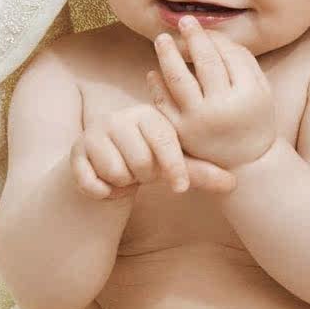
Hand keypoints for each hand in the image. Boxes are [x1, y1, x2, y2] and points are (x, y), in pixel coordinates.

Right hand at [70, 100, 236, 199]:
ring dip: (121, 183)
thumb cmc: (146, 162)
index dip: (174, 168)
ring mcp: (95, 132)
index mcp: (148, 116)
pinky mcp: (76, 151)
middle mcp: (120, 118)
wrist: (102, 168)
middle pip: (140, 162)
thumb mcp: (173, 166)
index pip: (165, 143)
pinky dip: (100, 192)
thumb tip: (233, 183)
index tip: (180, 188)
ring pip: (116, 172)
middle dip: (143, 177)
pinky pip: (92, 182)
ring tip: (122, 173)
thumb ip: (200, 172)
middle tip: (139, 172)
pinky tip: (103, 184)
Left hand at [147, 16, 277, 171]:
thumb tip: (213, 34)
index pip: (229, 55)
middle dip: (194, 37)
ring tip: (162, 39)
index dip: (214, 38)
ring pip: (179, 78)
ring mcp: (199, 121)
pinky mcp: (181, 132)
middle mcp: (224, 107)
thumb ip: (243, 61)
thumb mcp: (261, 90)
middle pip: (206, 62)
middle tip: (184, 21)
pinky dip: (156, 85)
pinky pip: (163, 102)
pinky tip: (154, 72)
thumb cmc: (253, 119)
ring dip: (168, 54)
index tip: (201, 27)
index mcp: (249, 95)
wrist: (246, 165)